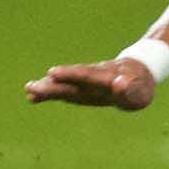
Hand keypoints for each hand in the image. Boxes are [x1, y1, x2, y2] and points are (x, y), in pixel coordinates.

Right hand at [24, 57, 156, 109]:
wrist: (138, 73)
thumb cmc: (140, 87)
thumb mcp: (140, 93)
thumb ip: (130, 90)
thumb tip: (120, 85)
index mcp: (108, 78)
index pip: (89, 76)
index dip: (73, 75)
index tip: (53, 74)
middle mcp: (94, 76)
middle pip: (72, 79)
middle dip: (53, 83)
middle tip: (31, 86)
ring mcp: (86, 81)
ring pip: (66, 82)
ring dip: (48, 86)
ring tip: (29, 89)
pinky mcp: (81, 86)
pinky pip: (64, 88)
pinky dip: (50, 90)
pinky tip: (32, 96)